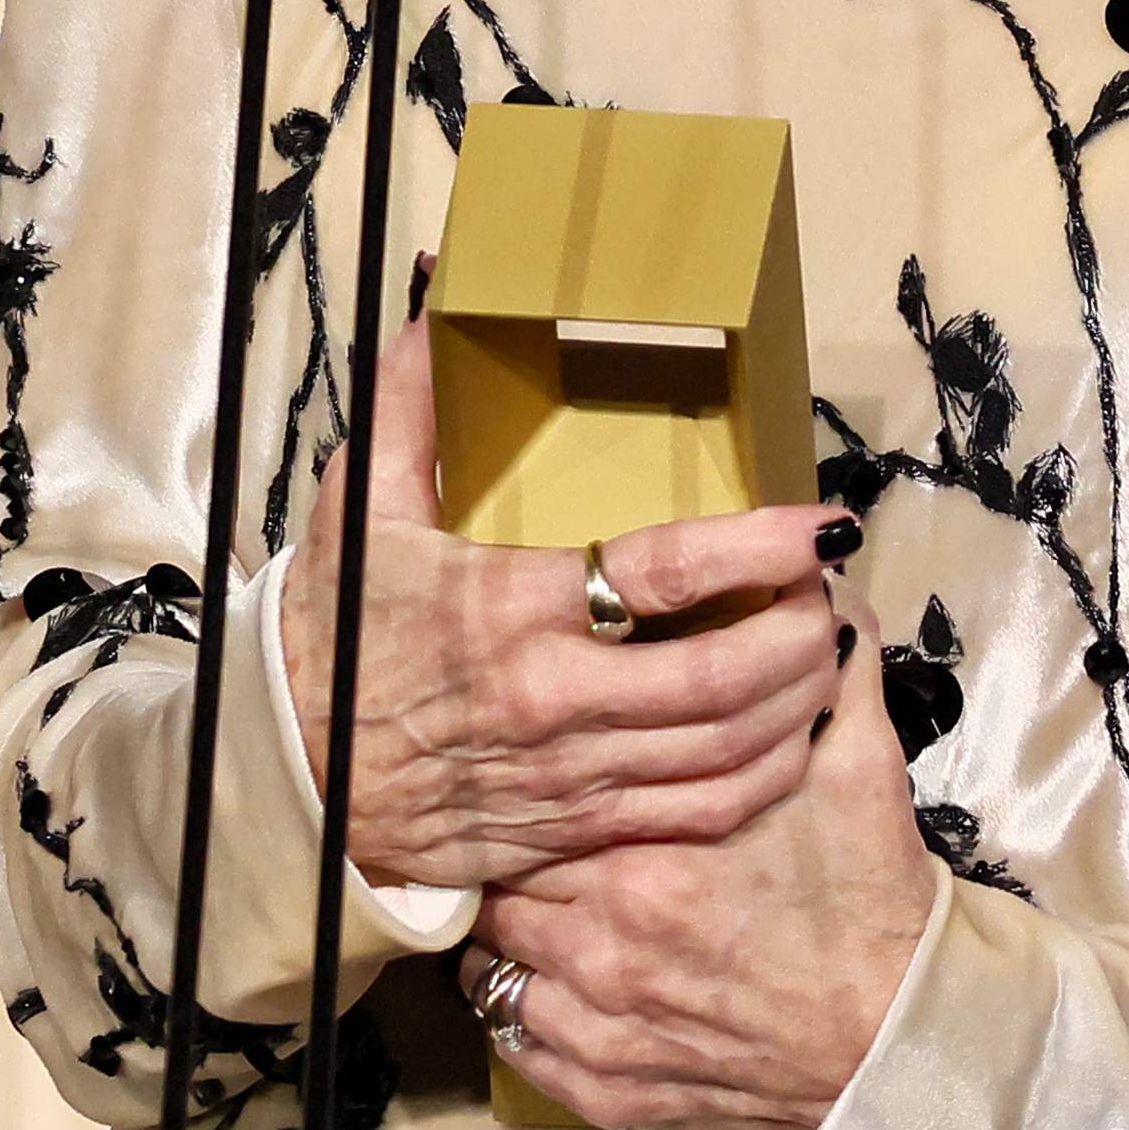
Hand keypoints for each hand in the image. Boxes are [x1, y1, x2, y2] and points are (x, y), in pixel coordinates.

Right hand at [275, 313, 852, 888]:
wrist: (294, 775)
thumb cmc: (336, 636)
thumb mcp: (361, 512)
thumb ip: (407, 405)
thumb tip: (431, 298)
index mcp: (511, 608)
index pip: (662, 574)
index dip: (757, 548)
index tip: (822, 523)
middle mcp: (554, 700)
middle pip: (719, 678)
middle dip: (801, 634)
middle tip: (834, 590)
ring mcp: (571, 776)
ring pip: (722, 752)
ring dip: (798, 702)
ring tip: (831, 649)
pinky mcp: (575, 831)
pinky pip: (696, 815)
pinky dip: (764, 777)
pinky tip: (795, 735)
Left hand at [464, 567, 941, 1129]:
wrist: (899, 1035)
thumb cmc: (869, 899)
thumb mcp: (859, 765)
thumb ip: (829, 664)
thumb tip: (820, 573)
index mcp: (645, 855)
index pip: (539, 805)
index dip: (540, 791)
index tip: (553, 780)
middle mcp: (602, 944)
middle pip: (503, 883)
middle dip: (518, 860)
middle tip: (544, 844)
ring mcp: (599, 1026)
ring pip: (491, 967)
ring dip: (508, 938)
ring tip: (540, 913)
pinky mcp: (607, 1091)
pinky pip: (518, 1045)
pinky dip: (524, 1014)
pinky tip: (550, 984)